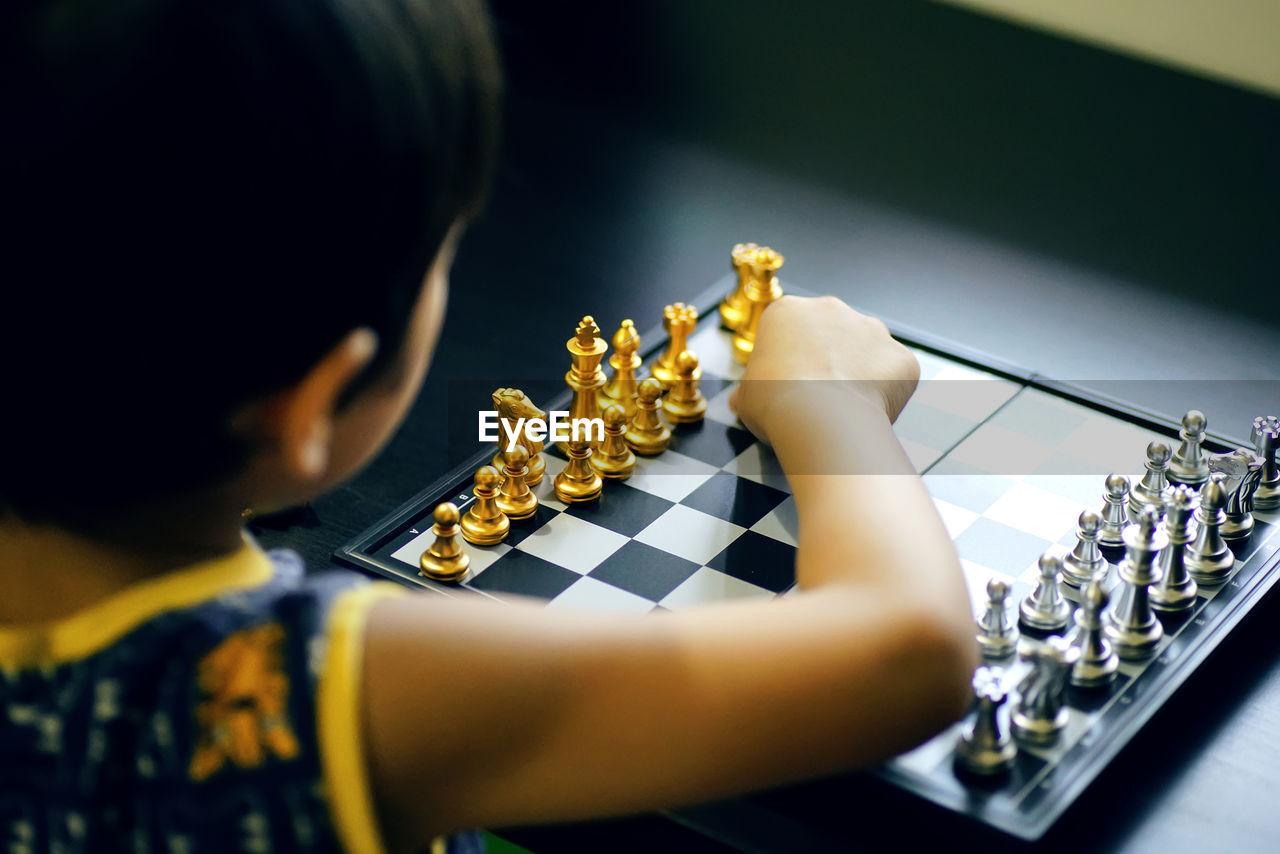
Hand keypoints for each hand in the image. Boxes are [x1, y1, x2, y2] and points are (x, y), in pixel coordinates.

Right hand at [729, 295, 918, 444]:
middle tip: (816, 394)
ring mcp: (871, 330)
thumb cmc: (777, 403)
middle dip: (826, 359)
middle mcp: (831, 309)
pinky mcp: (900, 356)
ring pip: (865, 349)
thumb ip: (748, 391)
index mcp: (787, 312)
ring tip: (844, 406)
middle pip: (830, 332)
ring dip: (858, 371)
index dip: (787, 358)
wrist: (821, 419)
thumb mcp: (745, 397)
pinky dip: (885, 392)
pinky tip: (868, 412)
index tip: (785, 382)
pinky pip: (893, 373)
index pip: (788, 330)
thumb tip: (743, 401)